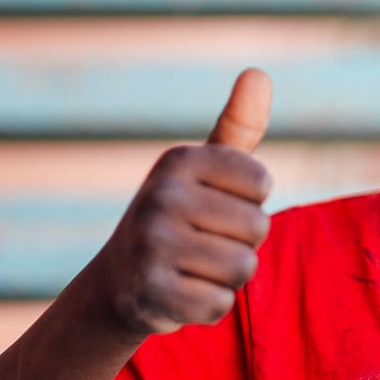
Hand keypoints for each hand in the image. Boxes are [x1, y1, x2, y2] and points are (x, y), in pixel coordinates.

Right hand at [88, 69, 273, 340]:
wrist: (117, 284)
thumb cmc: (179, 218)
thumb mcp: (204, 170)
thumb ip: (238, 126)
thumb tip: (258, 72)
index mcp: (178, 160)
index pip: (261, 183)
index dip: (248, 203)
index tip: (214, 206)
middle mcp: (160, 195)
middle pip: (257, 228)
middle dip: (240, 244)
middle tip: (201, 244)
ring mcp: (152, 244)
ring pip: (243, 268)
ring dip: (227, 277)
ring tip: (193, 268)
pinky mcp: (151, 292)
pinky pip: (220, 303)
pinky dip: (209, 306)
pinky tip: (180, 293)